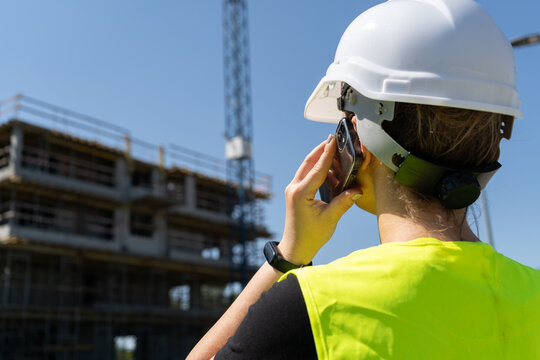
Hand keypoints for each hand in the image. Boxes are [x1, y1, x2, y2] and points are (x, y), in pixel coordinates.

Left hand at [279, 135, 361, 264]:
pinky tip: (326, 166)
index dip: (328, 152)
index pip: (318, 168)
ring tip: (332, 149)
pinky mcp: (295, 193)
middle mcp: (294, 188)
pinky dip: (315, 167)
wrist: (295, 248)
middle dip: (321, 149)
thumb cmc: (311, 236)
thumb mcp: (330, 219)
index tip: (334, 139)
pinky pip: (305, 175)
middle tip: (334, 138)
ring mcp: (293, 189)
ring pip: (306, 167)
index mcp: (302, 193)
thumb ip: (343, 203)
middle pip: (309, 162)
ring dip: (318, 157)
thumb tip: (358, 189)